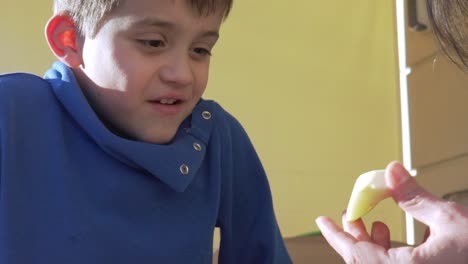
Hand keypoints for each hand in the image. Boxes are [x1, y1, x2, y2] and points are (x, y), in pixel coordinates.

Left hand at [315, 161, 467, 263]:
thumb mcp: (449, 220)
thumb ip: (414, 197)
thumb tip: (390, 171)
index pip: (354, 253)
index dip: (335, 235)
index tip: (321, 220)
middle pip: (363, 259)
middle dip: (353, 234)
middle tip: (350, 213)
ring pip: (376, 263)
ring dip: (369, 242)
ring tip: (372, 221)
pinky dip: (386, 252)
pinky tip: (390, 234)